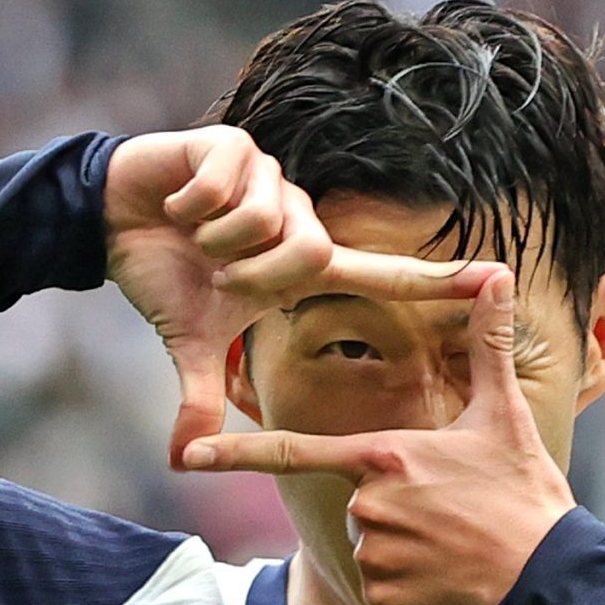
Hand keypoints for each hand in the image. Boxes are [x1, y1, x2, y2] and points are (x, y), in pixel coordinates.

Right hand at [105, 126, 489, 466]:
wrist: (108, 221)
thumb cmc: (164, 277)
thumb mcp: (189, 343)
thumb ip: (201, 398)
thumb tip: (178, 459)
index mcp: (304, 262)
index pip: (383, 274)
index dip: (437, 280)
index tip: (495, 278)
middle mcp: (299, 216)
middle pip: (310, 250)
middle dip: (250, 273)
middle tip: (217, 274)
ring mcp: (270, 176)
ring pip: (265, 219)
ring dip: (216, 240)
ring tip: (194, 235)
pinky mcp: (234, 145)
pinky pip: (228, 185)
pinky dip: (192, 204)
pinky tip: (178, 204)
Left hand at [179, 269, 577, 604]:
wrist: (549, 579)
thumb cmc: (524, 495)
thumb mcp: (506, 417)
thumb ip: (488, 346)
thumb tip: (495, 275)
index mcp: (384, 456)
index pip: (294, 451)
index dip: (235, 452)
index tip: (187, 454)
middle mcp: (368, 504)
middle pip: (359, 504)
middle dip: (397, 511)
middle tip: (454, 516)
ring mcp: (372, 555)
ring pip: (369, 548)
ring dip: (405, 552)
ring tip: (456, 548)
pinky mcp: (383, 599)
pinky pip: (381, 591)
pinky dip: (409, 591)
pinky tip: (449, 582)